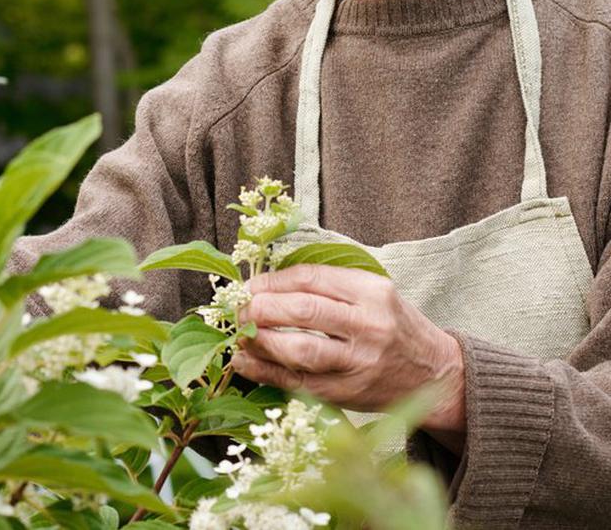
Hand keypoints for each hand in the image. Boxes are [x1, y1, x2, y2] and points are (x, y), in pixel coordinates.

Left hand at [232, 264, 465, 445]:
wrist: (435, 373)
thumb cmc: (393, 324)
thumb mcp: (372, 291)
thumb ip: (329, 284)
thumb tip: (267, 281)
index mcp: (372, 291)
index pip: (311, 278)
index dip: (272, 280)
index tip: (249, 284)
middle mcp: (368, 325)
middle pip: (303, 311)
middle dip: (261, 308)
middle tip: (239, 308)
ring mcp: (360, 363)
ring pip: (300, 350)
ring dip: (260, 341)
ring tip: (239, 334)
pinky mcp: (350, 394)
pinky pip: (300, 383)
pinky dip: (267, 373)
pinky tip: (246, 363)